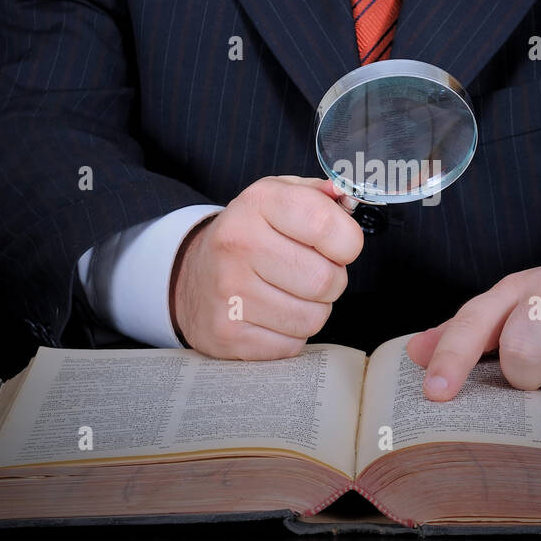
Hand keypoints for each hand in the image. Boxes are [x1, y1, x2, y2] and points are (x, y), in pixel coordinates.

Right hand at [170, 176, 364, 357]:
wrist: (192, 274)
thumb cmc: (250, 235)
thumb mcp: (278, 197)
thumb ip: (319, 195)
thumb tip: (348, 196)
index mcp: (257, 204)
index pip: (325, 224)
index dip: (348, 242)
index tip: (340, 245)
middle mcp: (238, 245)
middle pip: (325, 279)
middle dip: (332, 280)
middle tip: (313, 272)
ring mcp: (229, 293)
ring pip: (313, 318)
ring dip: (313, 309)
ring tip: (291, 293)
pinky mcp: (227, 333)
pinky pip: (292, 344)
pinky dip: (291, 334)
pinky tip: (272, 314)